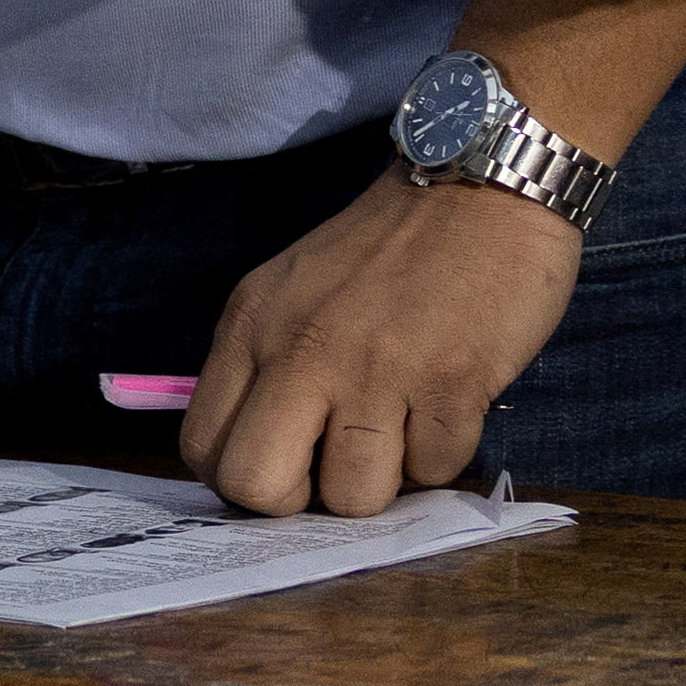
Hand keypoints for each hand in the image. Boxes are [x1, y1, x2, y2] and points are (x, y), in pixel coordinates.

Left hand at [181, 171, 580, 515]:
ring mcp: (376, 369)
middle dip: (301, 502)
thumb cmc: (389, 247)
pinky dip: (443, 453)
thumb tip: (268, 465)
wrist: (482, 184)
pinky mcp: (450, 384)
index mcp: (253, 323)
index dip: (246, 477)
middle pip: (257, 487)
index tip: (288, 462)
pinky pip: (434, 473)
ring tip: (404, 422)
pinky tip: (447, 400)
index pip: (203, 447)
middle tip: (338, 465)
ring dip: (385, 477)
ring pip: (353, 498)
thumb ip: (268, 365)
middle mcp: (302, 348)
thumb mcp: (296, 289)